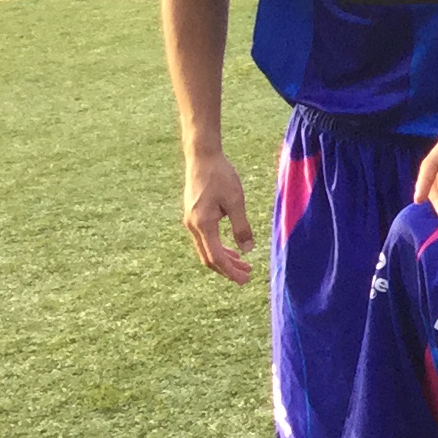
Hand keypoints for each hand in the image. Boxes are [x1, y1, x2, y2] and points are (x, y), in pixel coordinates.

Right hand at [183, 152, 255, 283]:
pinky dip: (218, 247)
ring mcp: (191, 221)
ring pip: (206, 248)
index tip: (244, 280)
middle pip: (208, 257)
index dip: (230, 271)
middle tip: (246, 277)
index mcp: (203, 224)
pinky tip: (232, 249)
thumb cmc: (221, 176)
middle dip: (227, 269)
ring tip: (244, 265)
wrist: (202, 157)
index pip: (216, 257)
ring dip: (224, 259)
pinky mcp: (193, 215)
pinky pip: (205, 239)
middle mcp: (192, 225)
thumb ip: (242, 227)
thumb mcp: (236, 202)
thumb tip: (247, 250)